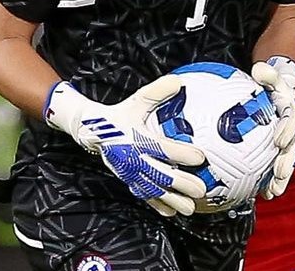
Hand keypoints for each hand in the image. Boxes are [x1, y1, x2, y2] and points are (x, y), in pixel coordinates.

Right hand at [45, 76, 206, 216]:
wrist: (93, 131)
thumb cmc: (120, 115)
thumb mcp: (137, 101)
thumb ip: (157, 92)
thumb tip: (179, 82)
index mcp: (138, 138)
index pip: (163, 148)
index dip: (181, 153)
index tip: (201, 157)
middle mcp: (134, 158)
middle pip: (161, 174)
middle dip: (181, 183)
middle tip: (201, 189)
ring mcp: (131, 172)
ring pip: (154, 189)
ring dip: (173, 200)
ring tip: (191, 208)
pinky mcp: (129, 179)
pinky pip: (144, 195)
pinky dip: (158, 205)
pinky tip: (171, 213)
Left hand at [251, 56, 294, 199]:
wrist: (284, 93)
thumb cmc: (273, 85)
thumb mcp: (272, 76)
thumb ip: (267, 74)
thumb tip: (259, 70)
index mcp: (292, 110)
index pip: (291, 120)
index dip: (286, 131)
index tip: (278, 141)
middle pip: (293, 146)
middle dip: (287, 161)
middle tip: (279, 173)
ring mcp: (291, 141)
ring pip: (288, 161)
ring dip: (281, 177)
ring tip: (272, 191)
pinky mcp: (285, 151)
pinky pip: (280, 167)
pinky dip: (274, 181)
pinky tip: (265, 194)